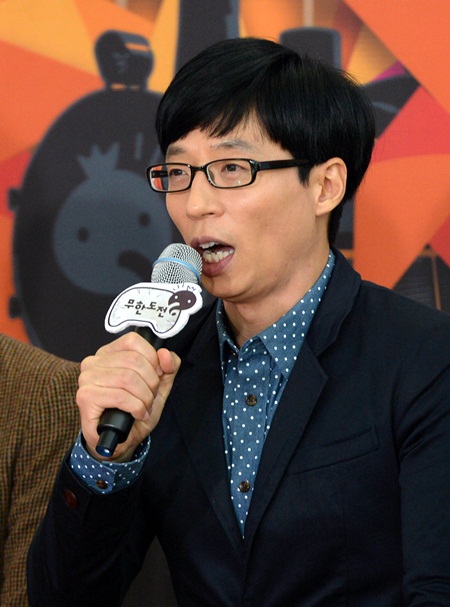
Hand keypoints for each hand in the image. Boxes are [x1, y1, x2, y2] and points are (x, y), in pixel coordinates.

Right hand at [76, 332, 179, 461]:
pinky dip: (136, 407)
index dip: (152, 359)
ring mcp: (87, 379)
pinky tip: (137, 414)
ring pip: (128, 378)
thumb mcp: (158, 386)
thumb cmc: (135, 411)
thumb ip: (168, 367)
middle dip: (150, 383)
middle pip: (134, 361)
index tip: (156, 376)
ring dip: (144, 398)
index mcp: (109, 353)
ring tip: (143, 408)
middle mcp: (93, 362)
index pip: (133, 341)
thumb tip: (165, 354)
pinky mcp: (85, 397)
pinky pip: (120, 396)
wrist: (119, 441)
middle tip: (149, 398)